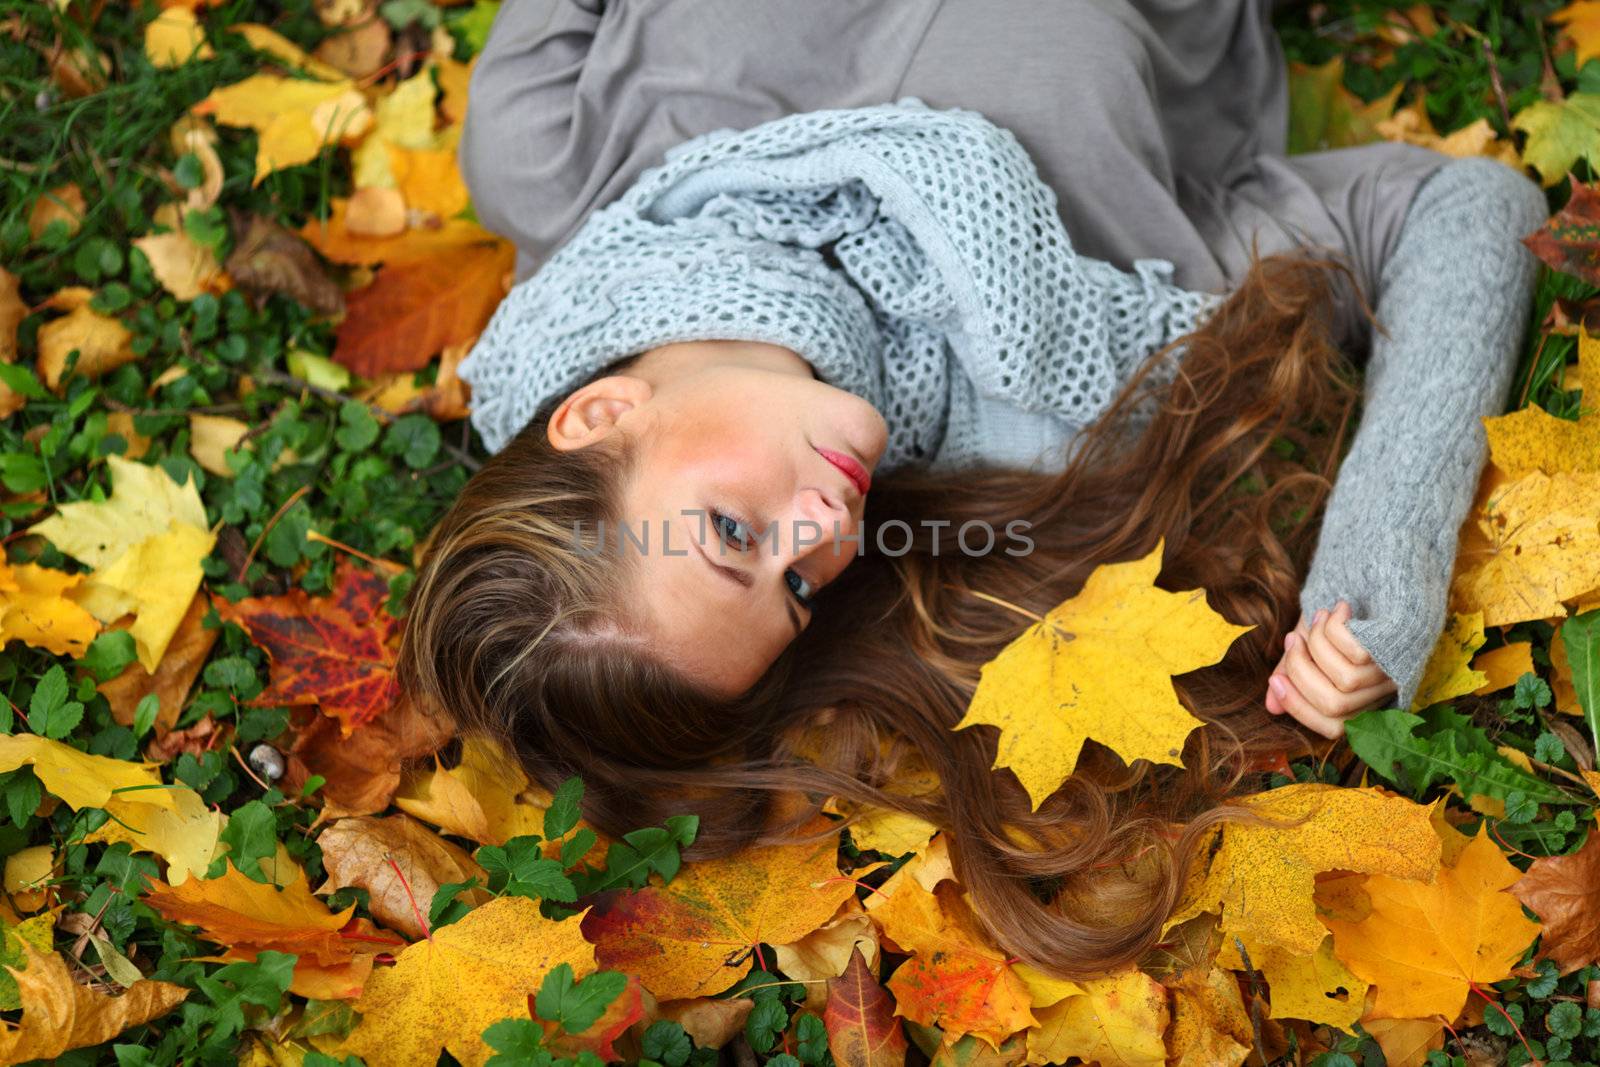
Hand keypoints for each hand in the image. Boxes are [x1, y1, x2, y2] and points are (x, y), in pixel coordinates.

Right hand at [1265, 600, 1397, 738]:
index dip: (1298, 707)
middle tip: (1292, 639)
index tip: (1274, 679)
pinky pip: (1358, 652)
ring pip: (1346, 679)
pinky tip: (1339, 609)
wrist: (1394, 585)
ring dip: (1318, 644)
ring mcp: (1393, 673)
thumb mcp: (1315, 651)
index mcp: (1365, 704)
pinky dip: (1337, 629)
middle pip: (1334, 704)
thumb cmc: (1349, 625)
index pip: (1332, 727)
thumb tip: (1271, 706)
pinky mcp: (1399, 650)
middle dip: (1300, 672)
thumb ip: (1296, 676)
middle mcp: (1382, 696)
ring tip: (1318, 616)